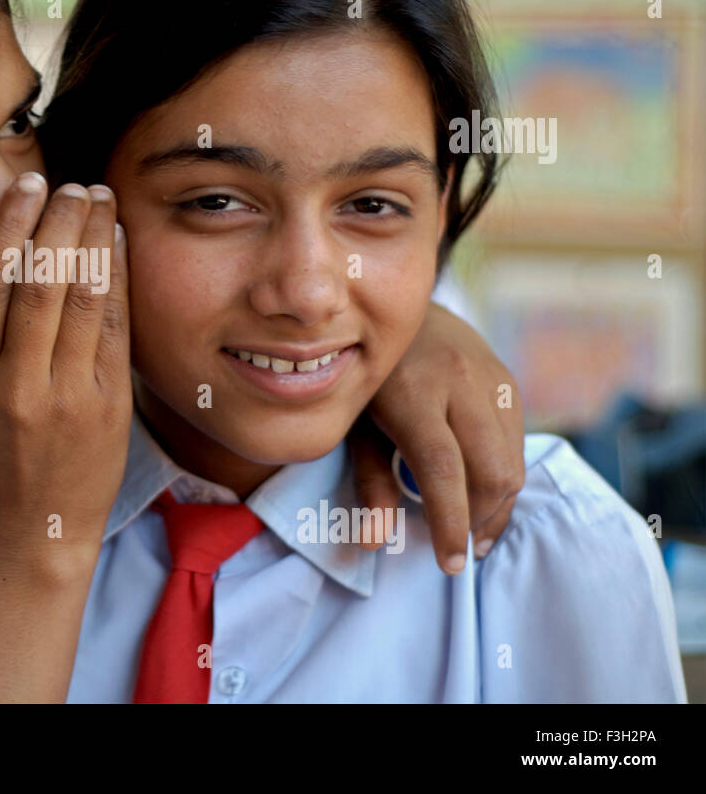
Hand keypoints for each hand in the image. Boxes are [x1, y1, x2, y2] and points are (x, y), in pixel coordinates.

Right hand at [0, 173, 131, 569]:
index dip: (8, 232)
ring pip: (81, 299)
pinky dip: (117, 277)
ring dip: (92, 239)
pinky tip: (115, 239)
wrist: (38, 531)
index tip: (23, 188)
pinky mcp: (109, 404)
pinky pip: (114, 327)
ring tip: (95, 196)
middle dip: (55, 223)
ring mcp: (67, 396)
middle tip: (66, 183)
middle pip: (38, 286)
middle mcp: (16, 389)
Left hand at [348, 301, 524, 573]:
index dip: (450, 522)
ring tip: (472, 526)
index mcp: (414, 392)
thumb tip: (373, 543)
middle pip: (493, 471)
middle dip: (480, 519)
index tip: (449, 564)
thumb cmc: (367, 375)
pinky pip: (518, 443)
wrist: (400, 308)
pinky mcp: (509, 381)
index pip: (442, 469)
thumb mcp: (354, 424)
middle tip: (460, 546)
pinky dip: (504, 476)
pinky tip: (481, 491)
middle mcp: (460, 383)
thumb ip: (369, 481)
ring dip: (497, 504)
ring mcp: (492, 379)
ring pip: (514, 462)